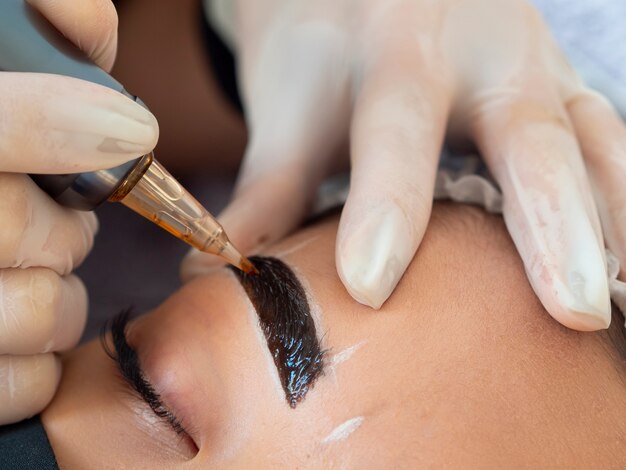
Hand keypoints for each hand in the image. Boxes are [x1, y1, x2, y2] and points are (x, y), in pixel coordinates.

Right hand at [0, 0, 158, 424]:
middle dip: (66, 231)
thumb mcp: (4, 77)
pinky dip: (40, 366)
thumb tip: (88, 19)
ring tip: (38, 280)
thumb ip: (50, 34)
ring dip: (60, 298)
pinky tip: (24, 336)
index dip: (61, 125)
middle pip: (23, 232)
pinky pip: (22, 387)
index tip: (132, 130)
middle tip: (63, 225)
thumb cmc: (2, 153)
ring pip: (34, 313)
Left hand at [182, 0, 625, 330]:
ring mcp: (536, 65)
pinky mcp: (563, 87)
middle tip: (575, 312)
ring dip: (608, 223)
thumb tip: (216, 279)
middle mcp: (481, 48)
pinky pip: (606, 141)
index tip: (372, 285)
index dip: (386, 205)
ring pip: (590, 140)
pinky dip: (619, 202)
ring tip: (612, 305)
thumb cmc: (324, 47)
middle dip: (551, 223)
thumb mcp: (293, 108)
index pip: (395, 127)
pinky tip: (620, 263)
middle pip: (527, 133)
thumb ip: (269, 192)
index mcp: (395, 45)